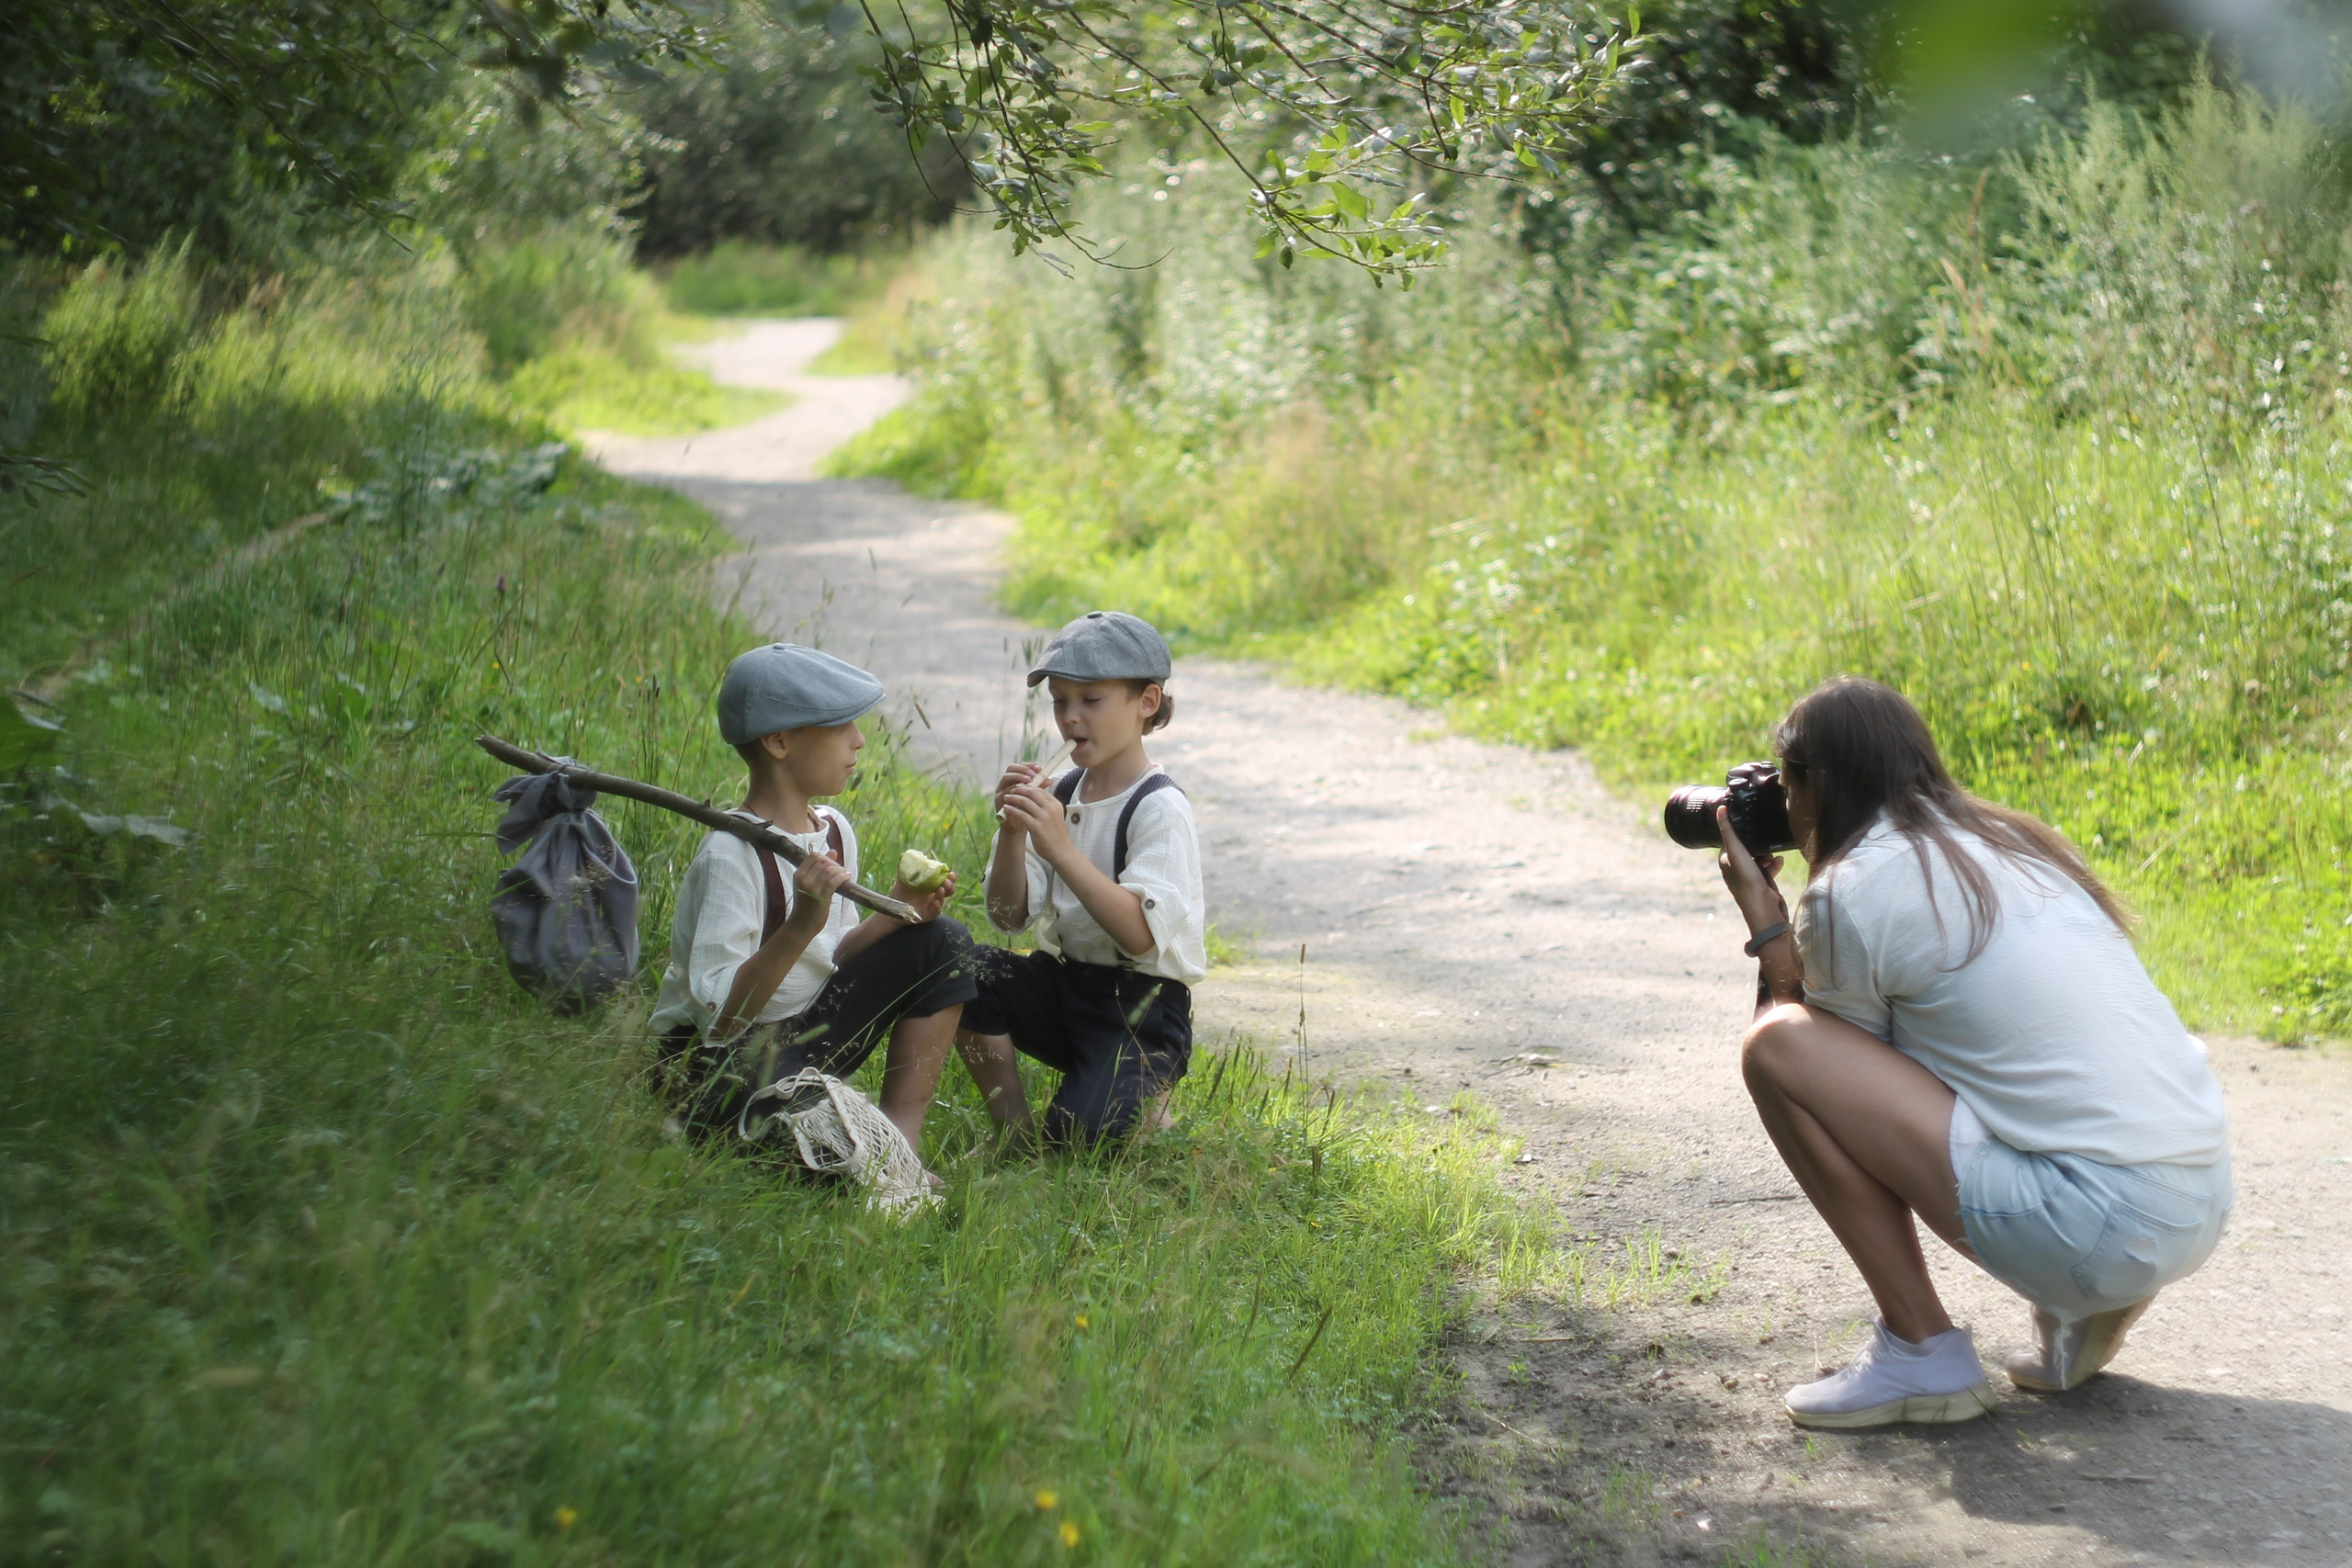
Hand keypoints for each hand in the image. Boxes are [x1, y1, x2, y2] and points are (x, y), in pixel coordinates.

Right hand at [785, 851, 853, 934]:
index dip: (826, 857)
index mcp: (798, 875)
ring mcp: (811, 888)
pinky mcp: (821, 897)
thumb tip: (833, 851)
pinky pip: (834, 881)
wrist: (801, 925)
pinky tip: (847, 877)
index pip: (814, 856)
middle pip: (823, 862)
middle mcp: (803, 879)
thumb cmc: (806, 904)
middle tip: (841, 871)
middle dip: (835, 864)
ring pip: (829, 871)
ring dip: (840, 870)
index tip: (832, 865)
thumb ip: (819, 868)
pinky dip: (843, 877)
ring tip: (845, 874)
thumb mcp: (808, 884)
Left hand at [887, 869, 954, 923]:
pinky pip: (935, 912)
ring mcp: (933, 905)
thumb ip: (904, 867)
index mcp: (933, 884)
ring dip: (943, 895)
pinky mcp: (928, 915)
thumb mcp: (903, 878)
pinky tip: (935, 902)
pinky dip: (937, 907)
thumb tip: (903, 855)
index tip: (950, 873)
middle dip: (950, 885)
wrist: (893, 905)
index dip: (950, 876)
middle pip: (949, 890)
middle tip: (946, 881)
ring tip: (940, 889)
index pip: (946, 879)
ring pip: (942, 900)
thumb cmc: (902, 890)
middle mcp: (935, 894)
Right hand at [992, 762, 1044, 824]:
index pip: (1020, 766)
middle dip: (1023, 769)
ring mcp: (1001, 791)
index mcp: (1014, 780)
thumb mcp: (1034, 798)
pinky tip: (1023, 792)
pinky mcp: (999, 801)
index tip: (1040, 768)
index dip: (1029, 765)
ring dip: (1018, 778)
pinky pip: (1005, 792)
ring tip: (1029, 781)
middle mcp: (1006, 783)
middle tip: (1033, 774)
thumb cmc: (1027, 811)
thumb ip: (1039, 788)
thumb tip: (1050, 779)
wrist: (1018, 827)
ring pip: (1006, 778)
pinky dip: (1014, 791)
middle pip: (1011, 768)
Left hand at [996, 776, 1073, 865]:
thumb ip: (1046, 806)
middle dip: (1019, 789)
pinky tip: (1006, 808)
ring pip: (1025, 801)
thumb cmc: (1055, 834)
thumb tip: (1032, 797)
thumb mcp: (1054, 816)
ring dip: (1013, 798)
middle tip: (1011, 791)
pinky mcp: (1037, 827)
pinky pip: (1021, 814)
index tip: (1018, 788)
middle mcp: (1051, 809)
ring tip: (1006, 798)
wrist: (1061, 851)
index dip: (1027, 787)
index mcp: (1055, 804)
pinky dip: (1012, 810)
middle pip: (1032, 792)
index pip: (1039, 790)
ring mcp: (1044, 818)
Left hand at [1715, 807, 1789, 931]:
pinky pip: (1769, 867)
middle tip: (1763, 844)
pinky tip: (1779, 861)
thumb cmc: (1747, 881)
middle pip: (1746, 848)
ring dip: (1767, 854)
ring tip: (1771, 856)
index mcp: (1725, 862)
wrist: (1764, 907)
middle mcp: (1735, 869)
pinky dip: (1774, 863)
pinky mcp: (1763, 882)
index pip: (1730, 840)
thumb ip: (1729, 831)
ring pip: (1759, 857)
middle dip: (1756, 844)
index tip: (1748, 827)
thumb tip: (1720, 809)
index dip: (1739, 834)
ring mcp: (1750, 876)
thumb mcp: (1737, 851)